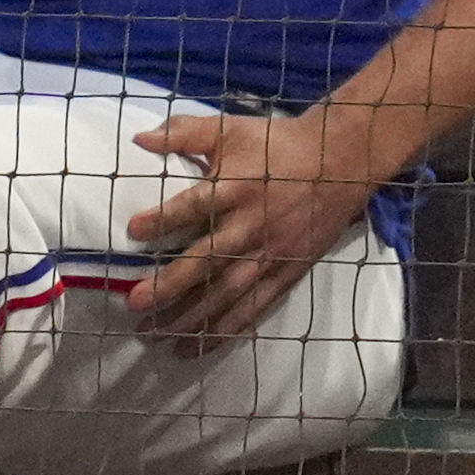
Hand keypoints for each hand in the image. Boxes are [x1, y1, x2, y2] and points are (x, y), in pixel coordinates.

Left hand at [124, 107, 398, 350]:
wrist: (341, 161)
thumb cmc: (277, 144)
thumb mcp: (231, 128)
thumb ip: (185, 132)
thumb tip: (140, 137)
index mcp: (239, 187)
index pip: (197, 205)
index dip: (166, 218)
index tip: (133, 230)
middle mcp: (254, 225)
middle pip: (209, 260)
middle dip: (171, 284)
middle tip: (135, 304)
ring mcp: (272, 254)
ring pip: (229, 292)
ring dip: (192, 317)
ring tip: (157, 337)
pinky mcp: (287, 273)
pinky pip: (255, 307)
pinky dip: (226, 329)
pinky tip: (197, 346)